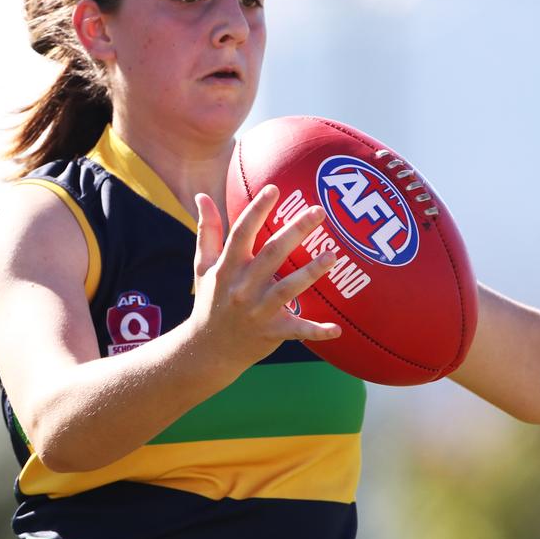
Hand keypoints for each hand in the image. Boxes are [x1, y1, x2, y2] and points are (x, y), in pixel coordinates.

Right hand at [190, 185, 340, 367]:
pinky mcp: (271, 332)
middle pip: (272, 254)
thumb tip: (202, 196)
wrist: (206, 349)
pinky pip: (297, 331)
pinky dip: (316, 331)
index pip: (242, 233)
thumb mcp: (202, 266)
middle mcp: (242, 287)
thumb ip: (207, 231)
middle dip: (296, 231)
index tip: (274, 188)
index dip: (257, 210)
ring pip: (288, 288)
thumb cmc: (209, 301)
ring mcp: (258, 311)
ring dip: (312, 272)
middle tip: (319, 210)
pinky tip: (337, 329)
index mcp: (227, 267)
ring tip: (334, 255)